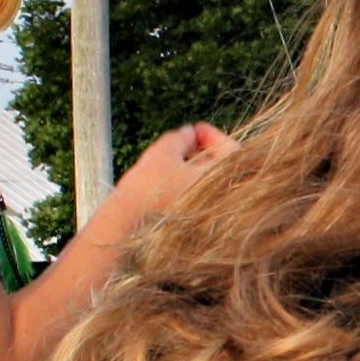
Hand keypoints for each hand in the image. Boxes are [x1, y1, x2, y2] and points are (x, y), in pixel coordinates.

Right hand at [87, 122, 229, 237]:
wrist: (128, 230)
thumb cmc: (147, 190)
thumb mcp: (163, 153)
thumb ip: (180, 138)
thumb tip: (189, 133)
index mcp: (222, 181)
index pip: (232, 150)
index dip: (212, 135)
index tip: (192, 130)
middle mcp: (224, 202)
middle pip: (222, 169)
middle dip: (203, 152)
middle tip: (181, 144)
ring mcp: (212, 218)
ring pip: (210, 186)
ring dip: (195, 170)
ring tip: (171, 163)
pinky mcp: (198, 230)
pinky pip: (201, 203)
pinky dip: (190, 189)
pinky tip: (169, 184)